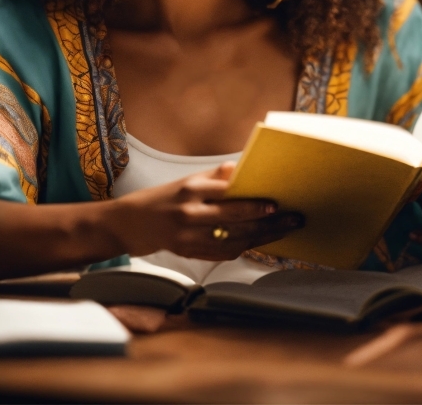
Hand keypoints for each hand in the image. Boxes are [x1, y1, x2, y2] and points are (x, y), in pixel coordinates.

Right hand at [112, 161, 303, 260]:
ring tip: (283, 231)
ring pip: (232, 239)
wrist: (130, 223)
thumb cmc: (163, 197)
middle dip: (267, 221)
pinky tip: (260, 243)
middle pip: (235, 220)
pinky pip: (222, 252)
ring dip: (261, 237)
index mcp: (190, 189)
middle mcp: (189, 213)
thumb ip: (214, 177)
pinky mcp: (188, 252)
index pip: (228, 196)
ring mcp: (188, 236)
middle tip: (292, 219)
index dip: (253, 202)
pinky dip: (243, 248)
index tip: (275, 204)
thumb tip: (240, 168)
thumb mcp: (186, 180)